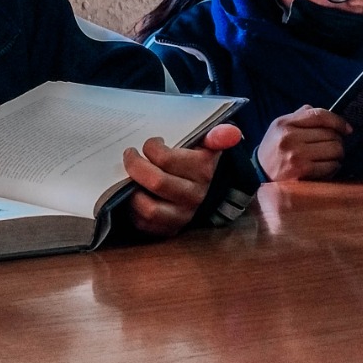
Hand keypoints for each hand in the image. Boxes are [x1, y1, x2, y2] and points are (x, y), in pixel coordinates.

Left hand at [122, 123, 242, 236]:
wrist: (202, 189)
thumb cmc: (195, 161)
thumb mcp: (207, 144)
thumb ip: (218, 135)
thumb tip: (233, 133)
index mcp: (203, 171)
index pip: (167, 159)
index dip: (152, 148)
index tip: (151, 143)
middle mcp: (194, 196)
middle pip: (157, 182)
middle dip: (135, 165)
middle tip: (130, 155)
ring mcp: (182, 216)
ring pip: (149, 208)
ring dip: (132, 191)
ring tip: (129, 177)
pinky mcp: (170, 230)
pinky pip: (144, 223)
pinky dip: (132, 209)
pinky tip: (134, 193)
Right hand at [255, 106, 350, 181]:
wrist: (257, 176)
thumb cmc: (273, 150)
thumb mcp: (279, 128)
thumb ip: (299, 116)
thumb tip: (320, 113)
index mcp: (285, 123)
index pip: (319, 115)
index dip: (337, 121)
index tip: (347, 129)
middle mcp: (290, 137)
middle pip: (330, 134)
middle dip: (337, 140)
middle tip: (333, 147)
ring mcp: (296, 155)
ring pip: (334, 149)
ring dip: (337, 155)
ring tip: (331, 157)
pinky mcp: (302, 172)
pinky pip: (330, 166)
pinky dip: (333, 167)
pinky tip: (327, 167)